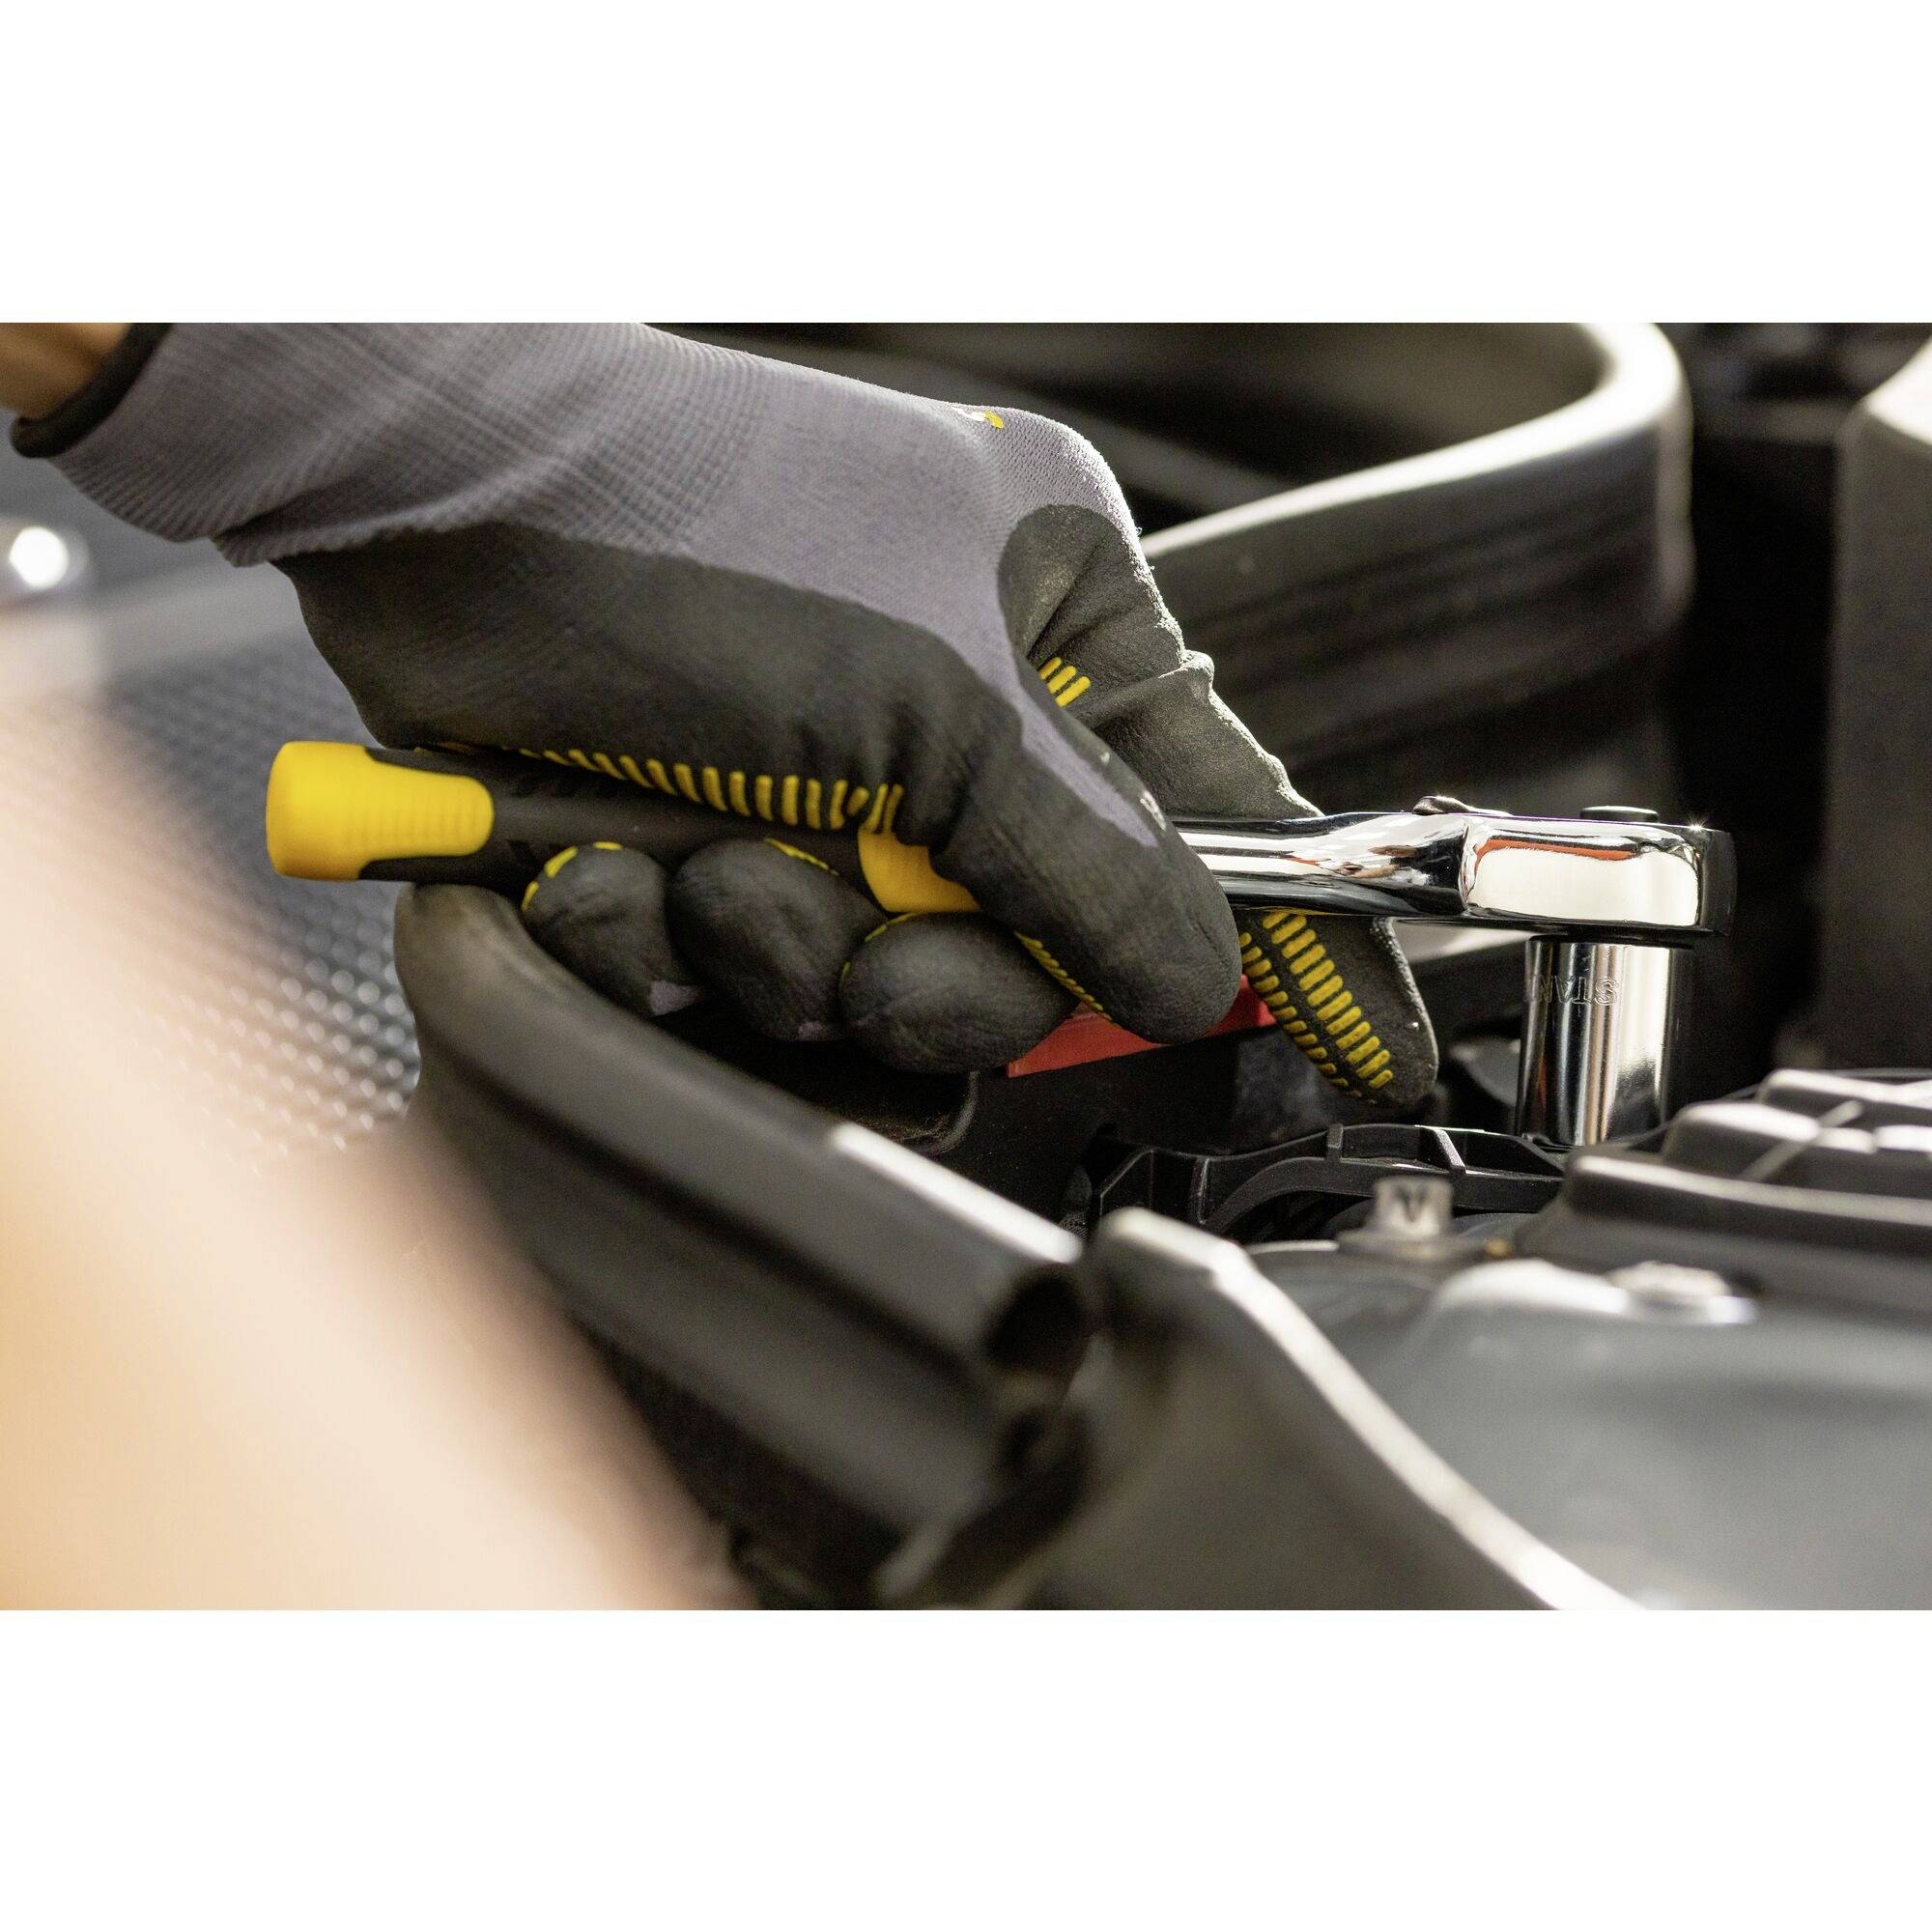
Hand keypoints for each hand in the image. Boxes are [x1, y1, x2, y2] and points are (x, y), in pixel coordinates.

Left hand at [17, 325, 1435, 1098]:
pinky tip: (609, 864)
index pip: (1217, 814)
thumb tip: (1200, 977)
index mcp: (1058, 630)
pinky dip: (666, 948)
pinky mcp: (705, 853)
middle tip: (861, 935)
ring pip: (877, 992)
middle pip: (1031, 954)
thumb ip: (1088, 860)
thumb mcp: (938, 698)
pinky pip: (738, 989)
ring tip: (703, 862)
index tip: (1368, 1054)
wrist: (437, 516)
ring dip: (783, 955)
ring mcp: (827, 796)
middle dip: (933, 975)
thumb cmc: (702, 537)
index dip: (1284, 943)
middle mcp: (956, 721)